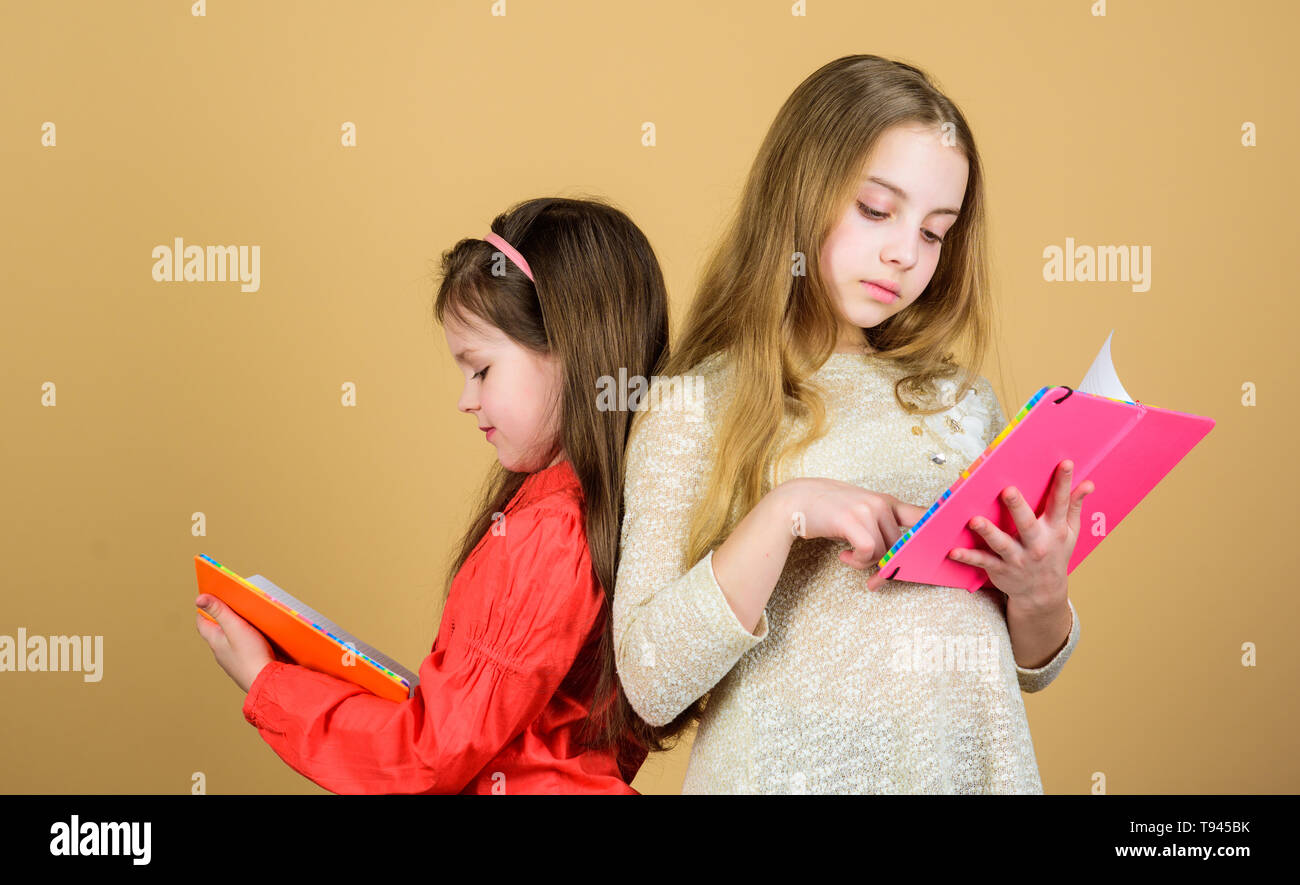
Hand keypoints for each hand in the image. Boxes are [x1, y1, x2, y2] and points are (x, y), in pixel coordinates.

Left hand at [195, 594, 275, 693]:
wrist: (267, 681)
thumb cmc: (251, 656)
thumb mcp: (235, 627)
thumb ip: (220, 611)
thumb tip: (199, 598)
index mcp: (215, 641)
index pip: (202, 623)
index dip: (206, 610)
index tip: (214, 599)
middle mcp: (221, 652)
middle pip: (217, 631)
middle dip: (224, 618)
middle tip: (236, 608)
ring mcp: (233, 661)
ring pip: (231, 641)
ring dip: (238, 631)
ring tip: (251, 622)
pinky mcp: (246, 666)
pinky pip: (244, 650)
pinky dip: (249, 642)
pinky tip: (261, 639)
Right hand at [781, 477, 927, 574]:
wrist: (795, 501)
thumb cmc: (826, 509)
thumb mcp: (858, 510)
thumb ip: (878, 526)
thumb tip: (893, 556)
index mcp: (886, 501)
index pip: (922, 515)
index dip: (936, 530)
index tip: (948, 542)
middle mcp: (881, 503)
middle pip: (899, 545)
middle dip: (885, 562)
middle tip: (870, 570)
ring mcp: (867, 510)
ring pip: (882, 551)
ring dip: (866, 562)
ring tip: (849, 556)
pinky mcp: (852, 520)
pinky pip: (868, 552)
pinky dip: (857, 561)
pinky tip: (844, 556)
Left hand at [943, 459, 1094, 608]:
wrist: (1043, 594)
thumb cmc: (1055, 555)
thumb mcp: (1070, 533)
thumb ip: (1074, 506)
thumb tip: (1087, 483)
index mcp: (1055, 531)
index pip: (1060, 503)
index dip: (1063, 483)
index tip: (1064, 463)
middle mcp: (1037, 544)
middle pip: (1027, 523)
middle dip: (1018, 507)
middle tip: (1008, 490)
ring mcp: (1017, 558)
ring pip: (1001, 543)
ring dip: (988, 532)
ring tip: (975, 520)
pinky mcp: (1000, 568)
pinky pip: (982, 562)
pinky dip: (967, 557)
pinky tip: (953, 551)